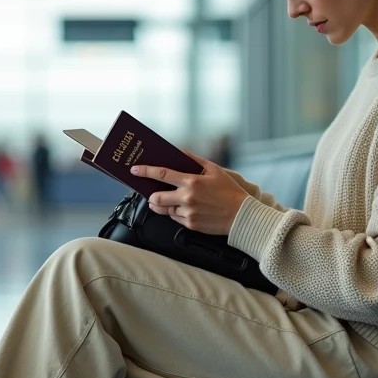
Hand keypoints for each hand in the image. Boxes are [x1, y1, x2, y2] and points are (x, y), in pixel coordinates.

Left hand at [132, 151, 249, 235]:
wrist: (242, 215)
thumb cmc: (230, 191)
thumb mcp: (214, 170)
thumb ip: (194, 160)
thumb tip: (179, 152)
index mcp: (191, 182)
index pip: (161, 174)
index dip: (145, 172)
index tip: (135, 170)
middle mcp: (187, 198)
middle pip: (157, 197)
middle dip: (152, 195)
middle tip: (151, 192)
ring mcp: (188, 213)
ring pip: (165, 209)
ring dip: (161, 205)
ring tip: (162, 200)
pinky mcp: (190, 225)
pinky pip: (175, 219)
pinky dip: (175, 213)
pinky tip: (182, 209)